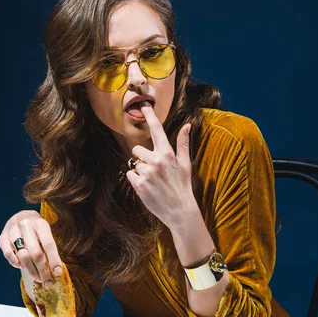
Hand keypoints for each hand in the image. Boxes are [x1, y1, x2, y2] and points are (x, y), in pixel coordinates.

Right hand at [0, 210, 62, 285]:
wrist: (20, 216)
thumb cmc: (37, 229)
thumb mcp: (45, 233)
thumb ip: (48, 248)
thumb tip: (55, 271)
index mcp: (40, 223)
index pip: (48, 244)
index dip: (54, 260)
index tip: (58, 273)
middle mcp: (26, 225)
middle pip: (36, 253)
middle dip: (43, 270)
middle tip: (48, 282)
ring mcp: (12, 230)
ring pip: (22, 256)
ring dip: (31, 270)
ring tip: (38, 278)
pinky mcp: (2, 237)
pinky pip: (9, 255)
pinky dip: (16, 263)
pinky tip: (22, 266)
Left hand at [126, 102, 193, 227]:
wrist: (180, 211)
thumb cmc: (183, 186)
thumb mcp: (185, 164)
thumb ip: (183, 144)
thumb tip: (187, 125)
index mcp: (168, 154)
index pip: (157, 130)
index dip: (149, 115)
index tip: (143, 105)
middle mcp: (156, 161)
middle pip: (137, 150)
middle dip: (142, 158)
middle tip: (154, 171)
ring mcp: (147, 173)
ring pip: (133, 164)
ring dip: (140, 171)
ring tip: (153, 181)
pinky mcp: (139, 185)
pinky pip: (130, 175)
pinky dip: (135, 181)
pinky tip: (147, 187)